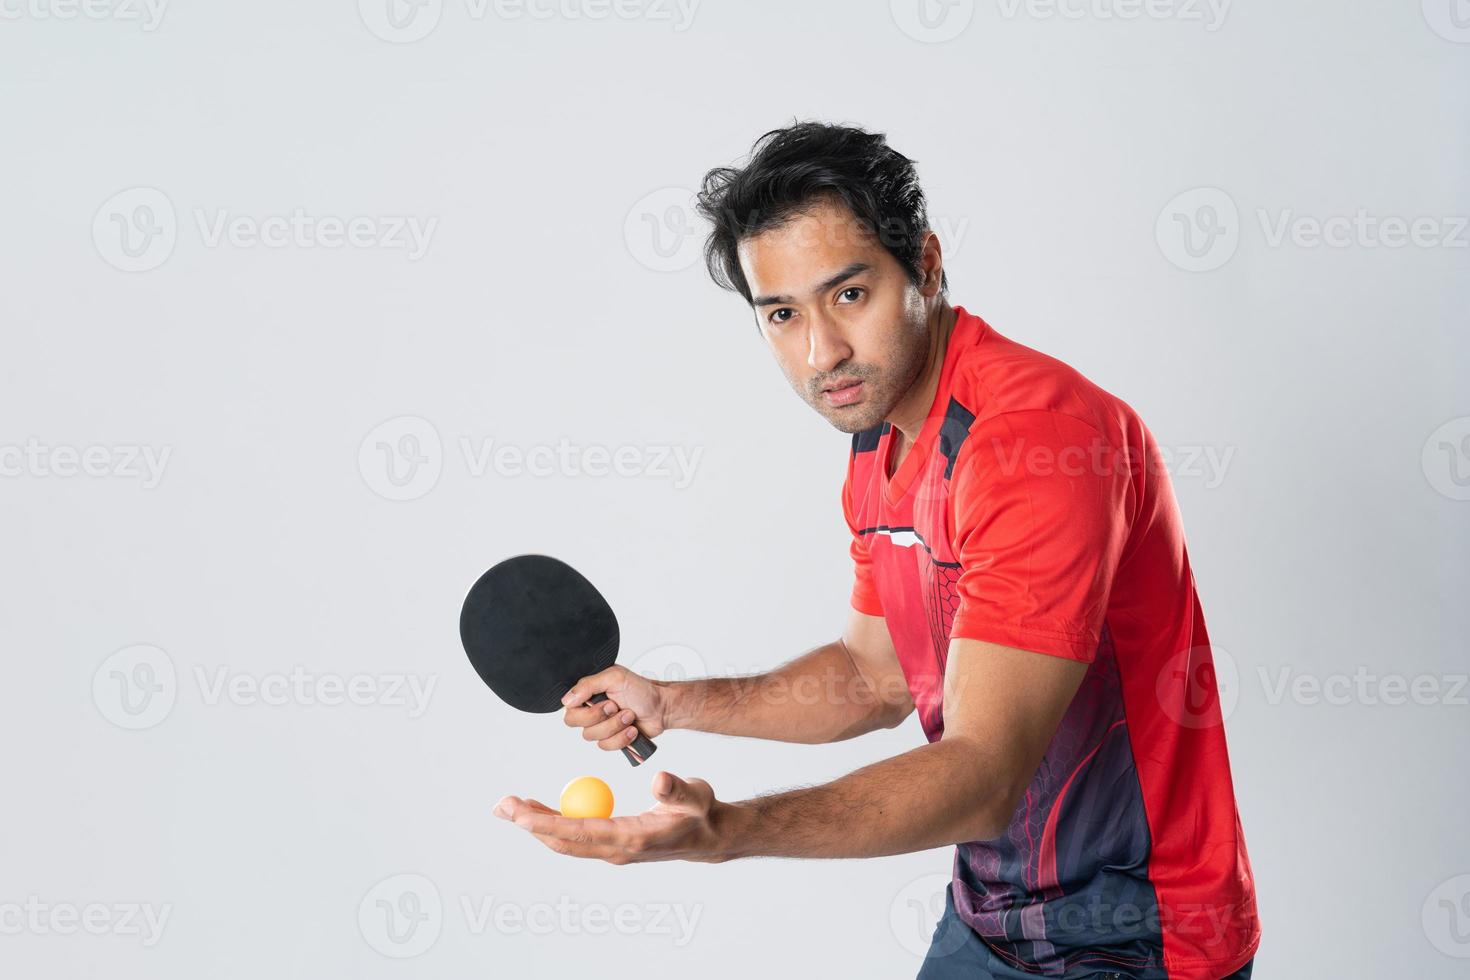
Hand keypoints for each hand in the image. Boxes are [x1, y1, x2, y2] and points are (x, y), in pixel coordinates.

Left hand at [492, 771, 736, 864]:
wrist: (709, 836)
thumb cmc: (701, 812)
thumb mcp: (695, 795)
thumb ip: (676, 789)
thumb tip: (658, 780)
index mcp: (632, 838)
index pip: (581, 832)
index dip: (548, 823)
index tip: (520, 815)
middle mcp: (616, 849)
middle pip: (564, 841)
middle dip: (530, 824)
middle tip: (502, 806)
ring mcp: (613, 849)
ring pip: (566, 841)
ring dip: (536, 824)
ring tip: (509, 807)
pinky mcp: (612, 844)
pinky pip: (575, 836)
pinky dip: (553, 822)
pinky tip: (537, 811)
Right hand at [560, 665, 667, 752]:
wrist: (661, 708)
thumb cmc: (640, 690)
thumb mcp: (615, 677)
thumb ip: (588, 685)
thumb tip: (567, 699)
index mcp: (588, 694)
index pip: (569, 708)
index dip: (586, 710)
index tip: (607, 702)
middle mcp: (590, 710)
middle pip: (575, 724)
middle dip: (601, 718)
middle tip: (617, 708)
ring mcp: (600, 726)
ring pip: (592, 736)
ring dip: (615, 726)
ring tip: (630, 716)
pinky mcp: (610, 739)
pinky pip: (605, 746)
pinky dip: (621, 738)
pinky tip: (632, 730)